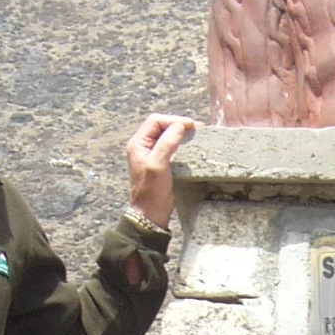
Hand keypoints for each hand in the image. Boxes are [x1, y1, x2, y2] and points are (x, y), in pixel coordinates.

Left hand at [125, 113, 196, 230]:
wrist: (151, 214)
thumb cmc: (152, 191)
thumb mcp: (157, 165)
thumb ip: (167, 143)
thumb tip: (180, 126)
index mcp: (138, 144)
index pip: (156, 121)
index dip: (173, 120)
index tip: (191, 126)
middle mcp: (143, 146)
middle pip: (162, 126)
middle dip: (179, 125)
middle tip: (197, 130)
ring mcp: (152, 154)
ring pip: (168, 135)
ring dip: (182, 134)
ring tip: (197, 136)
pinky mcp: (161, 162)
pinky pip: (172, 146)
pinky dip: (183, 144)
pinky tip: (193, 147)